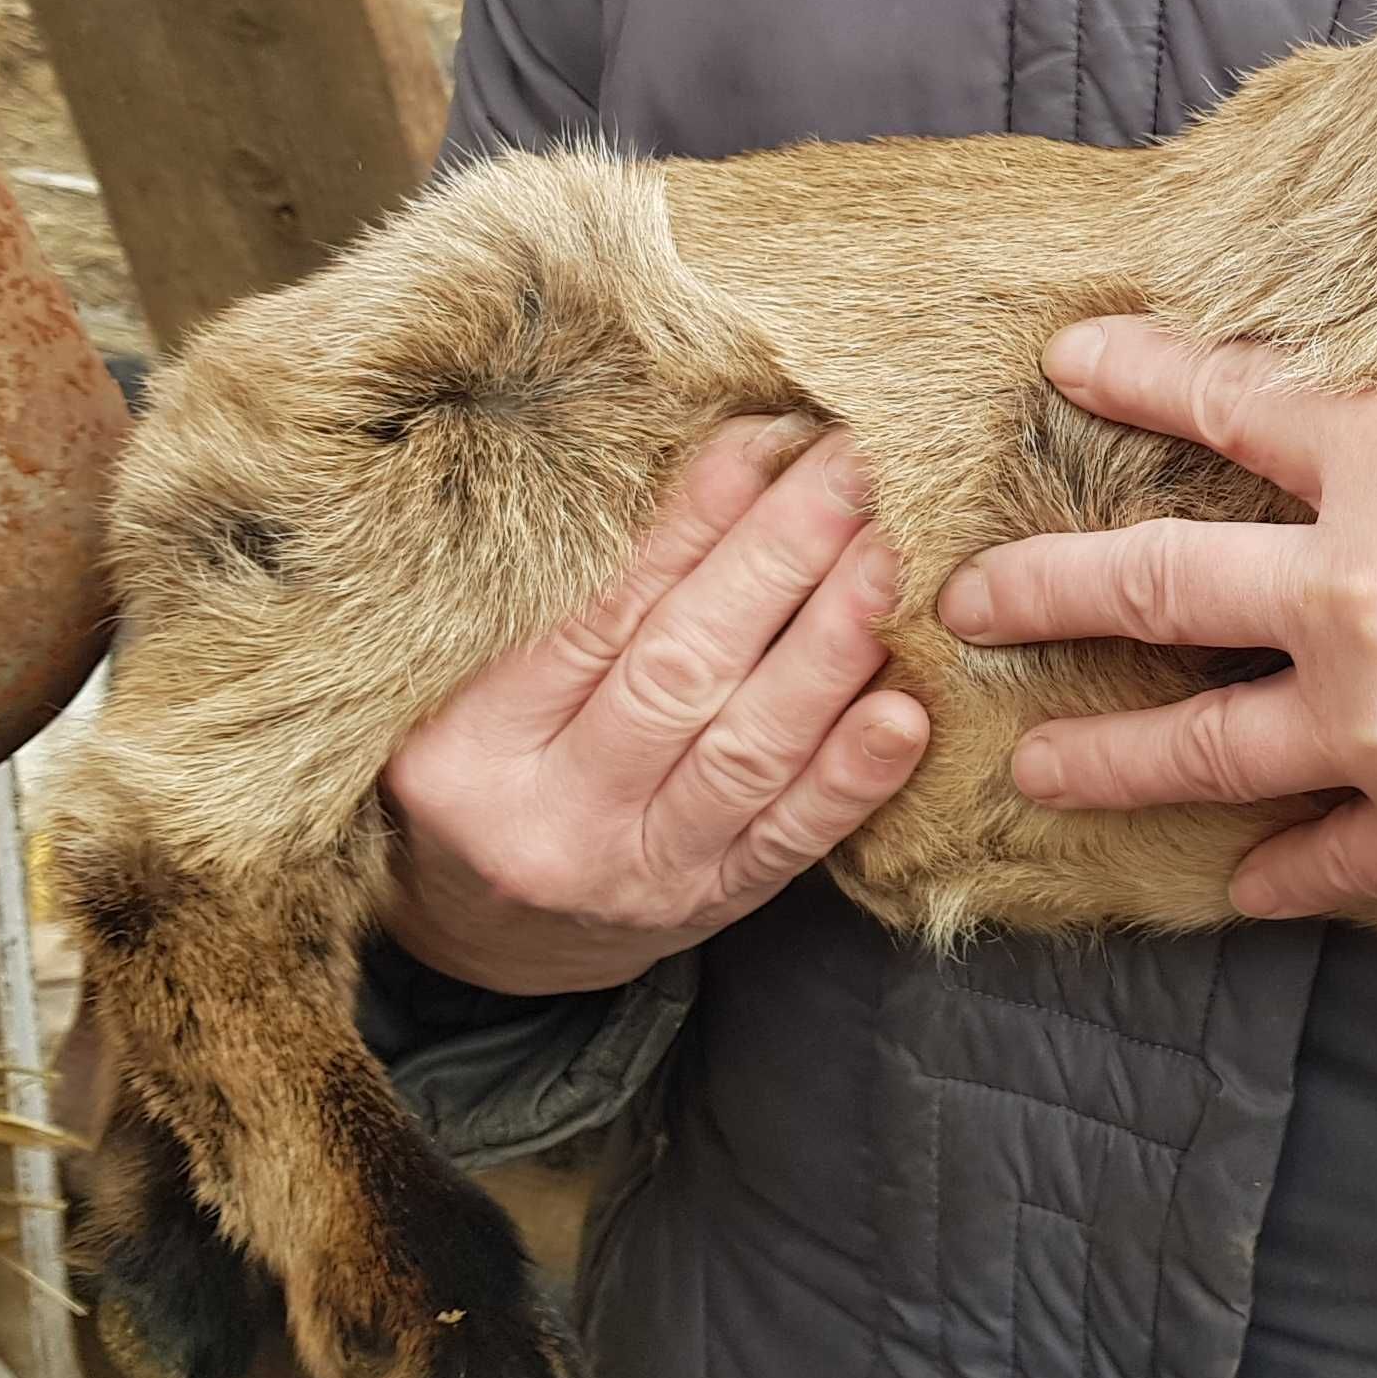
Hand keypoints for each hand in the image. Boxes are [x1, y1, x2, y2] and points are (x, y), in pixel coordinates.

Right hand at [381, 420, 928, 995]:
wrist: (481, 936)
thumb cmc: (484, 775)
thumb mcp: (470, 689)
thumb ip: (560, 597)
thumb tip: (714, 459)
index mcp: (469, 748)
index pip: (596, 619)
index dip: (687, 527)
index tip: (762, 441)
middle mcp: (554, 818)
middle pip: (680, 673)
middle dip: (779, 561)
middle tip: (856, 471)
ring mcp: (639, 873)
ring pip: (746, 752)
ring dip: (829, 649)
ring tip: (890, 560)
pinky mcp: (711, 907)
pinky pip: (790, 842)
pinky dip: (852, 778)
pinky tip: (906, 713)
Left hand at [939, 319, 1376, 949]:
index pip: (1227, 401)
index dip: (1134, 374)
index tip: (1065, 364)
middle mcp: (1363, 584)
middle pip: (1151, 583)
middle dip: (1042, 587)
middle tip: (970, 597)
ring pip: (1195, 744)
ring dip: (1103, 755)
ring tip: (1038, 763)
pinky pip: (1320, 858)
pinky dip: (1274, 871)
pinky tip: (1241, 882)